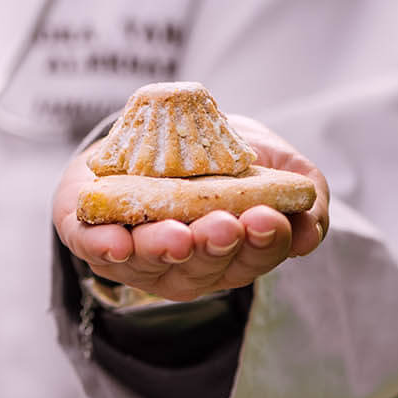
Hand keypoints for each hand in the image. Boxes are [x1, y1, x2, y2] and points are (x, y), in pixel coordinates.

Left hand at [53, 114, 329, 301]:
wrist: (152, 130)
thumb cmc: (222, 157)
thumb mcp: (274, 165)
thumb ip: (303, 195)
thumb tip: (309, 233)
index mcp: (234, 251)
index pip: (255, 255)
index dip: (263, 242)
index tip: (267, 218)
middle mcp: (187, 264)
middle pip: (202, 267)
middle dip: (212, 247)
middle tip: (222, 225)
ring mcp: (137, 256)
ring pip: (148, 262)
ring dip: (160, 249)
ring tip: (174, 235)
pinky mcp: (88, 234)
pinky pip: (91, 247)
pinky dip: (101, 246)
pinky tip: (113, 242)